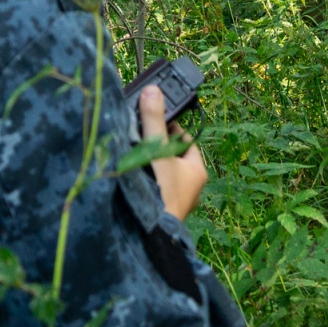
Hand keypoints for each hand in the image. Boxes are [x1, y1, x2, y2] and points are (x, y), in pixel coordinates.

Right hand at [140, 84, 206, 219]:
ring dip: (149, 164)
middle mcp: (190, 187)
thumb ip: (153, 122)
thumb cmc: (160, 192)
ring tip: (131, 153)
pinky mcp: (162, 210)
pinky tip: (130, 176)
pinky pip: (154, 188)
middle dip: (157, 146)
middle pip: (172, 156)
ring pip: (162, 173)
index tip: (154, 119)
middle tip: (139, 135)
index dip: (170, 128)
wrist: (150, 235)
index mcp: (197, 171)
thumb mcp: (157, 151)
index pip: (185, 140)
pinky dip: (144, 180)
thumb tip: (153, 91)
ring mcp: (176, 200)